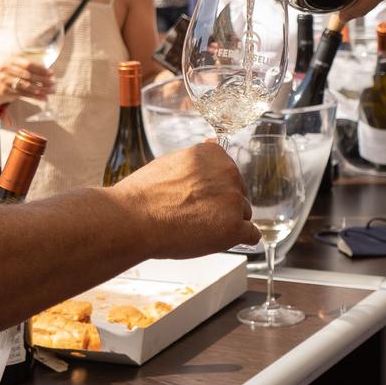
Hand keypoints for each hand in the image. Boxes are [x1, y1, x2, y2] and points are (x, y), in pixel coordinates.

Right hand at [0, 58, 52, 103]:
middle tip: (54, 83)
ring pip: (27, 85)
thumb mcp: (16, 70)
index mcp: (12, 61)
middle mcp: (7, 68)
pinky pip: (24, 94)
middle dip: (43, 80)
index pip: (29, 64)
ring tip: (51, 91)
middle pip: (29, 75)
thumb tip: (49, 74)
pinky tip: (44, 98)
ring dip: (41, 89)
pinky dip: (35, 97)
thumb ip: (29, 70)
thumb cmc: (9, 78)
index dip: (41, 69)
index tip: (52, 73)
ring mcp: (5, 79)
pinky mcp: (6, 90)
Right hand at [110, 142, 259, 254]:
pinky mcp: (234, 227)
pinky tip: (220, 240)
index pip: (228, 174)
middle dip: (222, 206)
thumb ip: (199, 160)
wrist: (133, 219)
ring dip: (226, 223)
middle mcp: (228, 172)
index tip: (197, 199)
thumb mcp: (171, 162)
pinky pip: (251, 235)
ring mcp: (233, 200)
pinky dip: (238, 239)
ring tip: (196, 229)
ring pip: (242, 214)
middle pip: (237, 194)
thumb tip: (212, 144)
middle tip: (193, 216)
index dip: (213, 190)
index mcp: (214, 154)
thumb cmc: (144, 194)